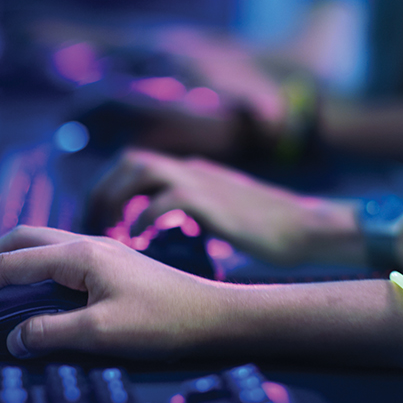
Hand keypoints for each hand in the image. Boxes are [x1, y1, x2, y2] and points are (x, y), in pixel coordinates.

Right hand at [0, 226, 227, 359]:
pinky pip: (54, 255)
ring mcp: (99, 250)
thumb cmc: (165, 322)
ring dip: (3, 260)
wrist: (214, 314)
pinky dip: (27, 266)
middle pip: (17, 240)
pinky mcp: (110, 263)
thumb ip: (51, 333)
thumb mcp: (103, 333)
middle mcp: (85, 243)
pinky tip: (27, 288)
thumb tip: (13, 338)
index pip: (11, 264)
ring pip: (36, 243)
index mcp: (79, 255)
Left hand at [88, 149, 362, 265]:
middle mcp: (192, 168)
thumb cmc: (269, 230)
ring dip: (118, 198)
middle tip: (96, 226)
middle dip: (105, 191)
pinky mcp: (211, 200)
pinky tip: (141, 242)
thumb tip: (165, 238)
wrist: (307, 228)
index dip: (112, 190)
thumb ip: (193, 217)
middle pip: (130, 160)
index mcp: (192, 171)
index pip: (137, 166)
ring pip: (141, 168)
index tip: (101, 221)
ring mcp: (201, 180)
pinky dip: (146, 218)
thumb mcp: (222, 217)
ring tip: (112, 232)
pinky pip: (166, 199)